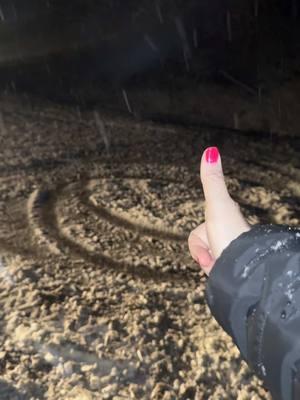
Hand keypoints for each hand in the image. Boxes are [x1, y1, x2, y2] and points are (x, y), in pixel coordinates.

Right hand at [188, 147, 249, 274]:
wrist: (242, 268)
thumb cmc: (230, 235)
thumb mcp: (216, 205)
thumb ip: (211, 180)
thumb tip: (211, 150)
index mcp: (225, 218)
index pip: (199, 231)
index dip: (199, 240)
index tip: (212, 241)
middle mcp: (227, 234)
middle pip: (199, 245)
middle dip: (202, 253)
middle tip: (214, 253)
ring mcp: (227, 251)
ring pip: (204, 258)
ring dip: (208, 263)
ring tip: (219, 263)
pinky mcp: (228, 266)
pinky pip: (211, 269)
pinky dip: (212, 271)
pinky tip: (221, 271)